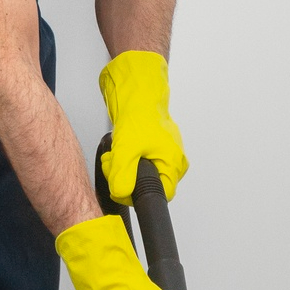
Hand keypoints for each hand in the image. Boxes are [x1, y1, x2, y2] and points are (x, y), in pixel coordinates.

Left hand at [99, 49, 187, 202]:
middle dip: (127, 177)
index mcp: (174, 164)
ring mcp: (163, 154)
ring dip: (123, 167)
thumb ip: (123, 175)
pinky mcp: (152, 149)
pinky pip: (138, 163)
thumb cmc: (141, 114)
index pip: (161, 195)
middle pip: (148, 186)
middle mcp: (173, 161)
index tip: (124, 184)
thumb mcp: (127, 149)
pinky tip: (121, 147)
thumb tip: (123, 193)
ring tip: (117, 152)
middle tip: (116, 163)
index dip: (138, 194)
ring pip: (140, 175)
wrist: (137, 94)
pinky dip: (125, 158)